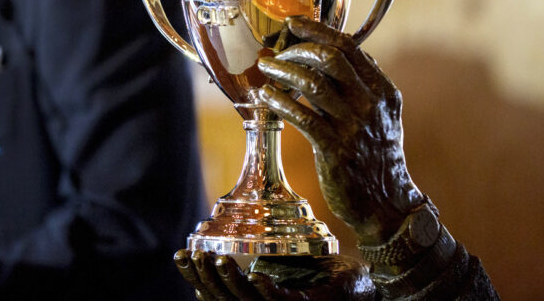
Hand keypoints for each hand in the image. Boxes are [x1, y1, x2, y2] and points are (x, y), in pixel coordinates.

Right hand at [173, 249, 374, 300]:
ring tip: (218, 260)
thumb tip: (223, 248)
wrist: (362, 287)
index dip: (195, 278)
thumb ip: (255, 266)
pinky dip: (266, 291)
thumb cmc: (321, 279)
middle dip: (206, 279)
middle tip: (193, 255)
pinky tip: (255, 275)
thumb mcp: (279, 270)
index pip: (216, 297)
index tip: (180, 255)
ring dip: (231, 283)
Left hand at [256, 16, 423, 244]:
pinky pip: (302, 116)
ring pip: (312, 83)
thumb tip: (340, 52)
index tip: (294, 23)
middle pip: (330, 58)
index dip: (318, 30)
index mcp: (383, 91)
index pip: (349, 47)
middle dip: (298, 48)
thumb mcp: (382, 115)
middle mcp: (371, 104)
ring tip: (266, 67)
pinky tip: (266, 96)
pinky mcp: (335, 150)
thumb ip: (364, 84)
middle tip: (278, 52)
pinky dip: (280, 101)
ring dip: (283, 71)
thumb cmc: (377, 156)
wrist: (387, 203)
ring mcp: (353, 127)